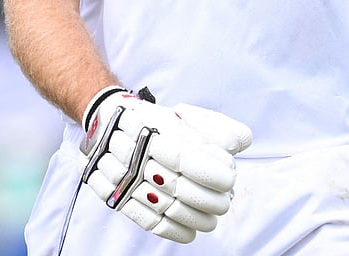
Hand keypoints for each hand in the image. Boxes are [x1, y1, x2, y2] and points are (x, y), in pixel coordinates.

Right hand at [79, 86, 252, 243]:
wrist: (107, 122)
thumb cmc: (157, 123)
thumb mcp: (186, 116)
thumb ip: (218, 128)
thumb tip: (241, 142)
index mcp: (150, 127)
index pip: (183, 157)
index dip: (210, 172)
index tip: (229, 178)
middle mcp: (132, 152)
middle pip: (176, 186)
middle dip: (209, 199)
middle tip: (224, 200)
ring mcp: (120, 176)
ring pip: (164, 207)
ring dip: (196, 218)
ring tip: (212, 217)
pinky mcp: (114, 195)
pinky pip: (146, 220)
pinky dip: (174, 230)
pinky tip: (191, 230)